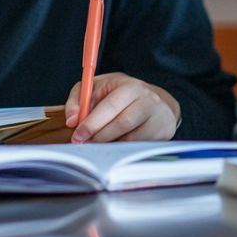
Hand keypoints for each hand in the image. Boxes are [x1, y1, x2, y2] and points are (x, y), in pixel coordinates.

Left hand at [64, 73, 179, 142]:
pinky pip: (141, 147)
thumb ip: (78, 100)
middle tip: (86, 143)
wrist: (154, 100)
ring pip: (132, 138)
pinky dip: (124, 150)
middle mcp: (148, 100)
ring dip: (111, 145)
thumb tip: (72, 120)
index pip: (110, 106)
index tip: (78, 135)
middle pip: (123, 122)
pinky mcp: (165, 132)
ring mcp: (159, 117)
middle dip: (100, 136)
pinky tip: (116, 146)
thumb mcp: (96, 88)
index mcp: (130, 86)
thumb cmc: (119, 94)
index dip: (92, 123)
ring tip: (99, 145)